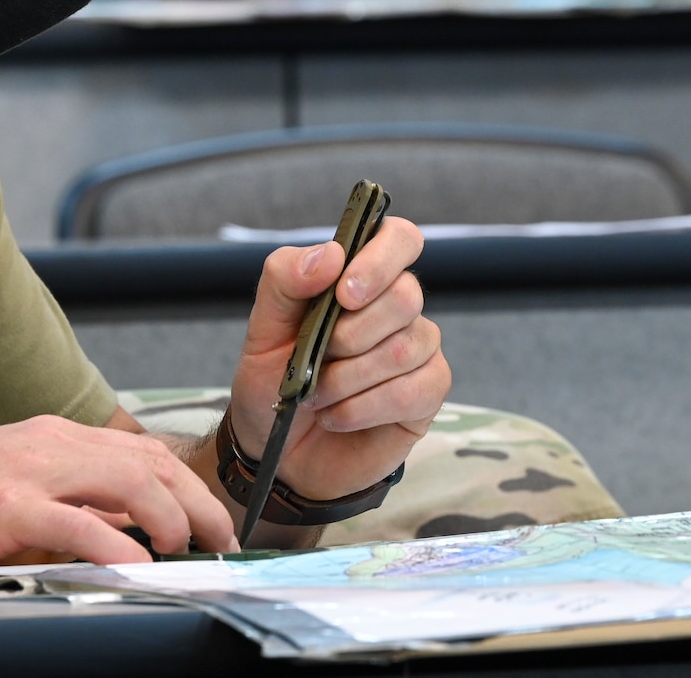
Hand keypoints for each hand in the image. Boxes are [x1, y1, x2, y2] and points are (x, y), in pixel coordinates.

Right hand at [0, 415, 235, 590]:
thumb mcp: (13, 490)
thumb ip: (70, 502)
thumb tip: (129, 531)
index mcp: (51, 437)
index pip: (142, 451)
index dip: (187, 485)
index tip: (212, 520)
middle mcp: (46, 444)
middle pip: (149, 463)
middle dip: (196, 503)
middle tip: (220, 540)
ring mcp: (27, 473)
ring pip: (127, 481)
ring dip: (169, 517)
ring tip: (185, 549)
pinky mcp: (4, 509)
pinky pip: (78, 524)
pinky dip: (117, 545)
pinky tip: (138, 567)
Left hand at [228, 217, 449, 499]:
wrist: (277, 452)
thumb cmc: (273, 382)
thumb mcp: (262, 330)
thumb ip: (285, 280)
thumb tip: (330, 254)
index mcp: (361, 277)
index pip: (399, 238)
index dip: (380, 260)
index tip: (344, 293)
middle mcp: (399, 307)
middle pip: (405, 296)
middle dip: (348, 336)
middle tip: (317, 359)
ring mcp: (419, 349)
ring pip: (403, 348)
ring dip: (346, 379)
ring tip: (317, 396)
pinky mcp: (428, 392)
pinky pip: (411, 390)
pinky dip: (361, 408)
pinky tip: (337, 416)